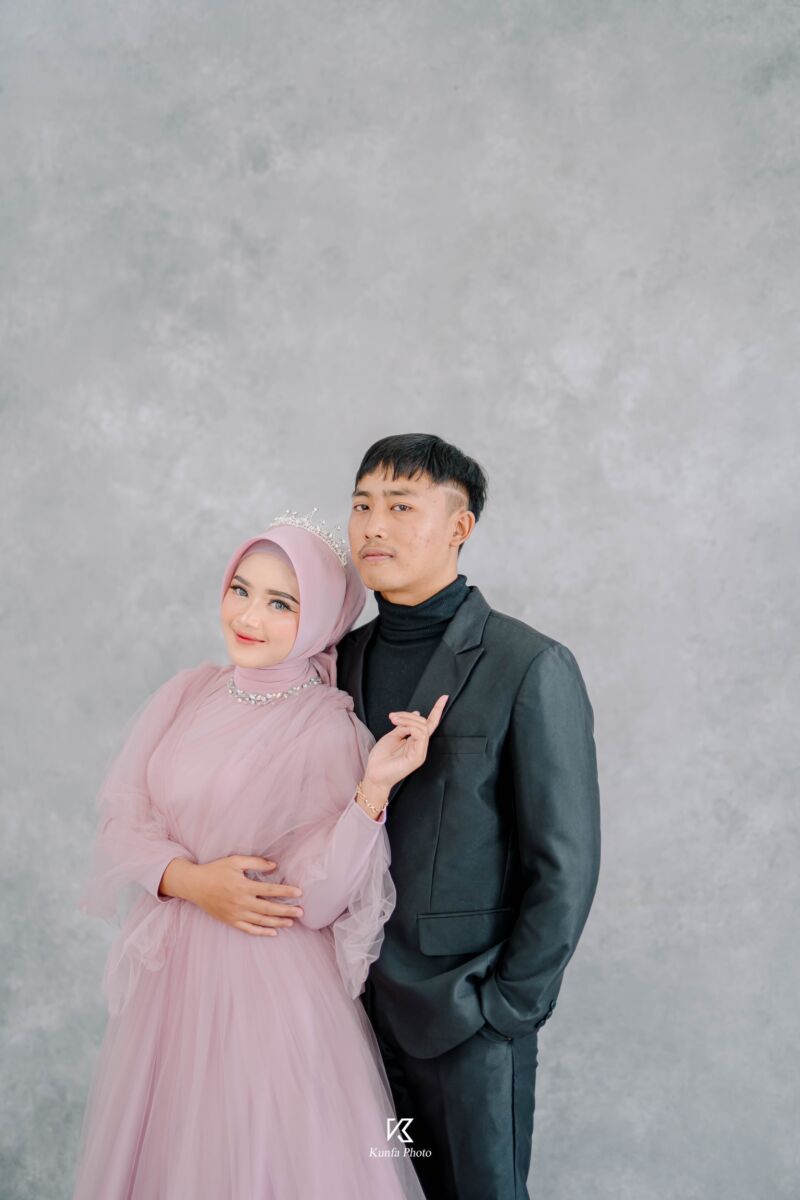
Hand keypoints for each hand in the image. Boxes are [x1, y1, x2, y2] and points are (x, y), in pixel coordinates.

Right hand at [165, 854, 304, 936]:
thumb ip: (255, 863)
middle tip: (302, 911)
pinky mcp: (231, 921)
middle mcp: (241, 902)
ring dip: (278, 922)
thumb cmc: (216, 870)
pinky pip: (249, 929)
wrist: (195, 885)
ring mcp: (236, 914)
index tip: (299, 892)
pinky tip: (274, 932)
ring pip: (261, 921)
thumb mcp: (235, 861)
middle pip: (269, 909)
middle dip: (286, 910)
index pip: (270, 890)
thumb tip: (274, 866)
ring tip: (292, 922)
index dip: (286, 892)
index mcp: (244, 886)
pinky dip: (262, 932)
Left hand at [364, 695, 448, 790]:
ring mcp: (420, 752)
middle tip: (393, 716)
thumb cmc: (381, 758)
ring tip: (393, 719)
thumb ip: (404, 725)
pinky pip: (421, 736)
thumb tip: (417, 713)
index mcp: (415, 741)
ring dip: (408, 719)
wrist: (374, 775)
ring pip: (423, 727)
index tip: (444, 697)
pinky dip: (410, 727)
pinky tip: (399, 726)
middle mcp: (420, 746)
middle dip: (410, 715)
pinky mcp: (417, 757)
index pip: (430, 724)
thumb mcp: (393, 735)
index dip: (437, 710)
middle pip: (425, 723)